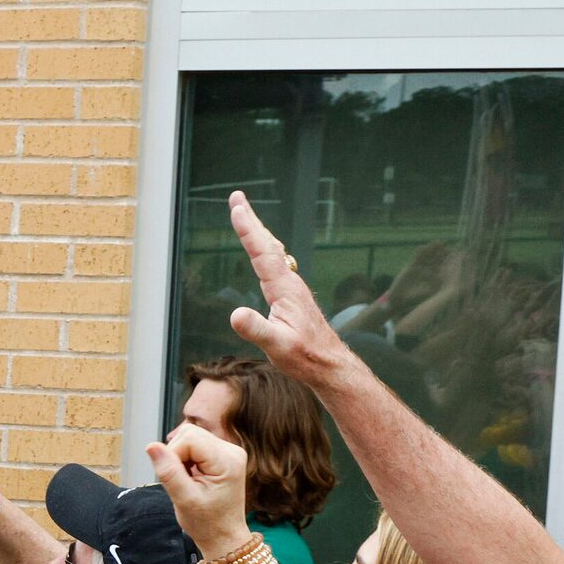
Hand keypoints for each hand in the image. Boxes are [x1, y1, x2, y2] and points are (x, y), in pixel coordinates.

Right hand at [145, 420, 255, 557]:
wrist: (224, 536)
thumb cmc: (207, 523)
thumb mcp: (183, 499)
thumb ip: (168, 471)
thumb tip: (151, 446)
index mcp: (227, 460)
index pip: (189, 438)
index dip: (172, 455)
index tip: (174, 479)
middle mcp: (231, 450)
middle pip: (190, 433)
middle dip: (176, 455)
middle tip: (181, 481)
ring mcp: (228, 451)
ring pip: (190, 438)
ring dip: (180, 457)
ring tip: (187, 480)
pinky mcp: (221, 455)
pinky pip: (195, 446)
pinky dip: (185, 460)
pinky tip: (191, 477)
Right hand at [225, 192, 347, 385]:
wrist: (329, 364)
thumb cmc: (304, 356)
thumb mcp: (277, 346)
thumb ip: (256, 329)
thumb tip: (235, 314)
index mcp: (284, 289)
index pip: (262, 253)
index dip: (248, 230)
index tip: (237, 208)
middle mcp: (289, 282)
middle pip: (268, 244)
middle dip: (251, 221)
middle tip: (237, 198)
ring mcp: (292, 288)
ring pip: (273, 252)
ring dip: (258, 232)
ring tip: (245, 217)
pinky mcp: (292, 296)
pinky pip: (275, 264)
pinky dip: (264, 249)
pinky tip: (263, 252)